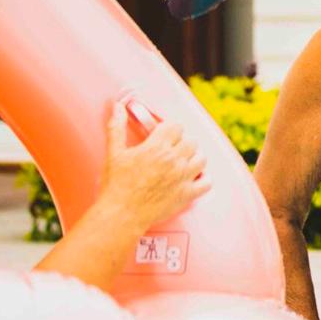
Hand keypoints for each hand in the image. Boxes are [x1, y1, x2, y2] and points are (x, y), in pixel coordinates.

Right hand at [97, 100, 208, 231]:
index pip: (176, 126)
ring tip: (182, 163)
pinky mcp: (187, 194)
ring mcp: (183, 177)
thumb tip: (117, 106)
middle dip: (182, 143)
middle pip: (191, 141)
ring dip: (194, 159)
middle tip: (171, 150)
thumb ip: (116, 127)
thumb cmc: (115, 184)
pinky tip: (192, 179)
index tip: (163, 135)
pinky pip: (207, 182)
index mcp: (157, 147)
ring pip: (202, 159)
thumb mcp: (113, 153)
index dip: (170, 129)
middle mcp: (174, 160)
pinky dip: (202, 180)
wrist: (121, 214)